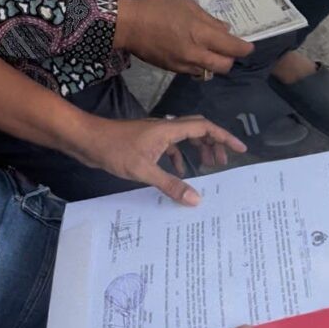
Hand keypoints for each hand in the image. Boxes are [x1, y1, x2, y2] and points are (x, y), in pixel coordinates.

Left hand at [82, 114, 246, 204]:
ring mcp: (155, 135)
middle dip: (213, 144)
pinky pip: (171, 148)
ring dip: (198, 150)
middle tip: (224, 162)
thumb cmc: (115, 150)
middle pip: (197, 130)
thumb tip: (196, 200)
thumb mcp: (143, 170)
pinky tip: (179, 174)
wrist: (88, 141)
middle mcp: (165, 129)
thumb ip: (170, 184)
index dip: (224, 137)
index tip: (240, 149)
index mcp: (169, 129)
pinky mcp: (146, 143)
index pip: (204, 127)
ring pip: (184, 139)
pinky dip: (180, 158)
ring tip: (208, 167)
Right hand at [115, 0, 252, 74]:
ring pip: (209, 72)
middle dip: (231, 59)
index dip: (244, 48)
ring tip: (211, 51)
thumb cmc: (158, 8)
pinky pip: (194, 71)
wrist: (129, 25)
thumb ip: (208, 20)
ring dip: (215, 64)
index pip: (232, 48)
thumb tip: (225, 30)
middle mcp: (195, 54)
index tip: (248, 47)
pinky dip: (199, 65)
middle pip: (224, 66)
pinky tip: (194, 54)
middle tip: (230, 50)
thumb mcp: (187, 5)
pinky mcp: (173, 70)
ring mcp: (183, 65)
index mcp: (200, 33)